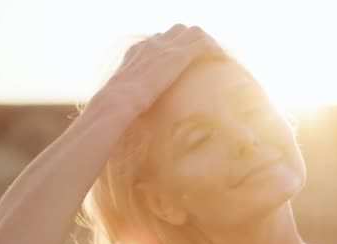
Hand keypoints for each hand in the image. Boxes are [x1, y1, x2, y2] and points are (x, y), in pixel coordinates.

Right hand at [91, 24, 222, 119]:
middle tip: (201, 61)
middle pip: (177, 31)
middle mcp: (152, 44)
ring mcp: (165, 48)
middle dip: (189, 42)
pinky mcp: (178, 55)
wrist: (117, 102)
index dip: (172, 49)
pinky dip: (211, 50)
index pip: (159, 40)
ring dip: (203, 43)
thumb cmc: (118, 109)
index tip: (181, 64)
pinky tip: (219, 62)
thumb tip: (142, 117)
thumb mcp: (126, 99)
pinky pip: (201, 43)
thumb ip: (138, 100)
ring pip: (191, 32)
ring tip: (213, 60)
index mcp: (138, 51)